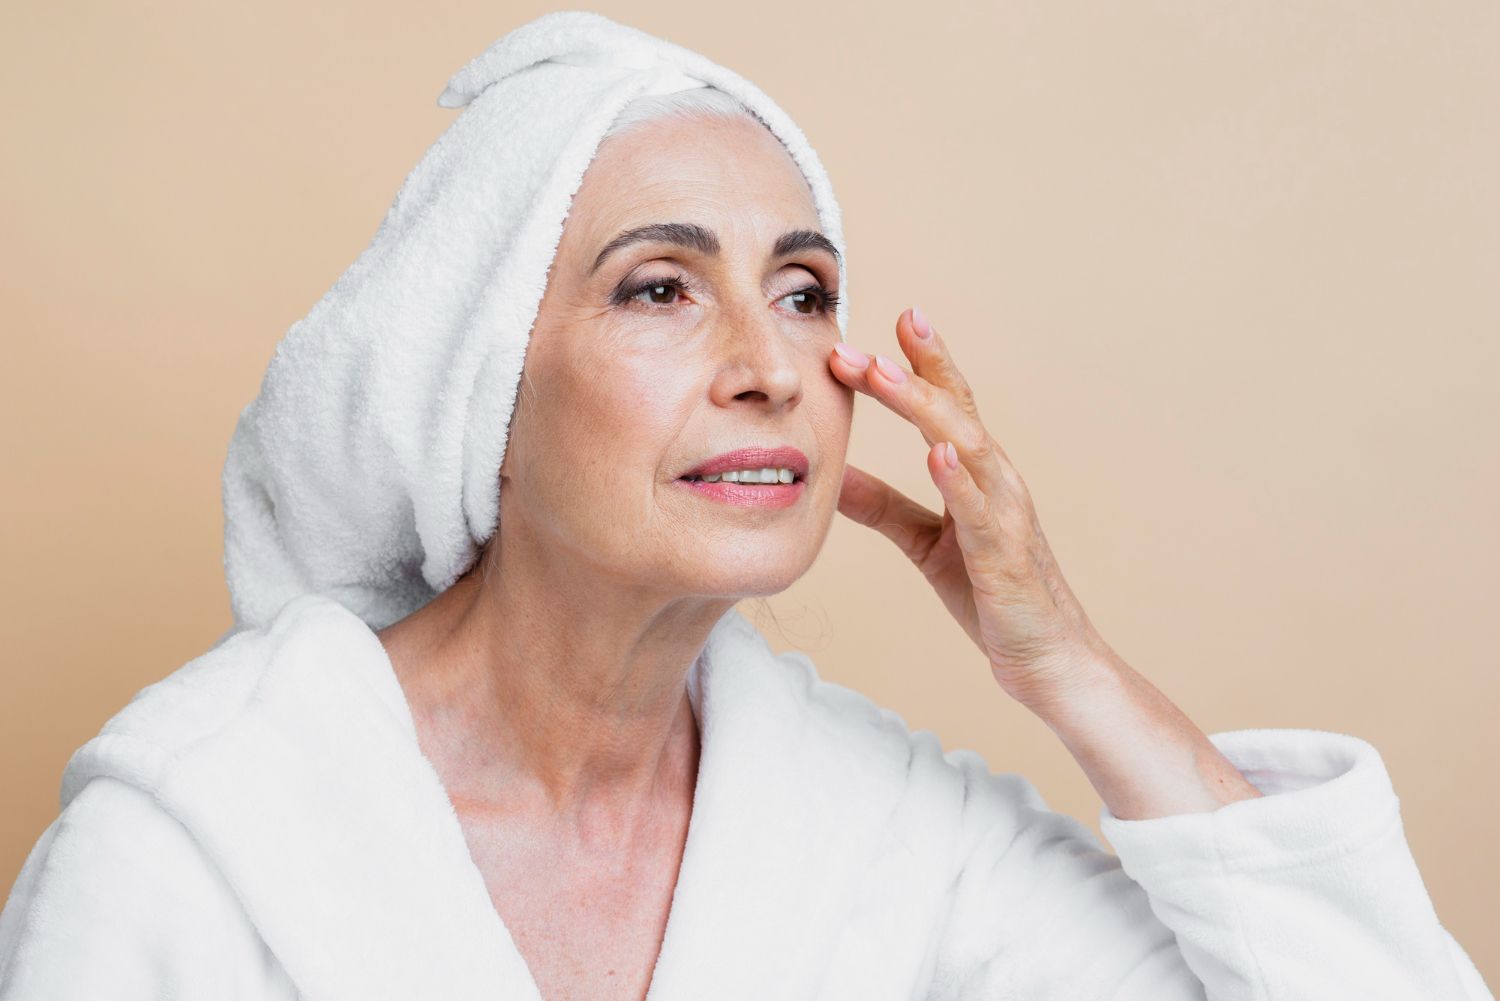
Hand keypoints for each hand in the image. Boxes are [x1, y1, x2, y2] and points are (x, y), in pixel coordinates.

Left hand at [829, 307, 1111, 711]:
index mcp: (977, 472)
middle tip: (857, 345)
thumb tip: (831, 474)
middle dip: (911, 370)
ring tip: (884, 376)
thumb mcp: (924, 543)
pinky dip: (958, 479)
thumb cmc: (991, 595)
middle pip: (955, 409)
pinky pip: (980, 511)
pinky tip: (935, 454)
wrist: (1046, 659)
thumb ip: (883, 506)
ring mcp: (1006, 513)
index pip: (948, 403)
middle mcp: (998, 480)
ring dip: (924, 407)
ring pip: (966, 446)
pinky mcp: (1006, 555)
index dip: (920, 362)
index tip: (888, 321)